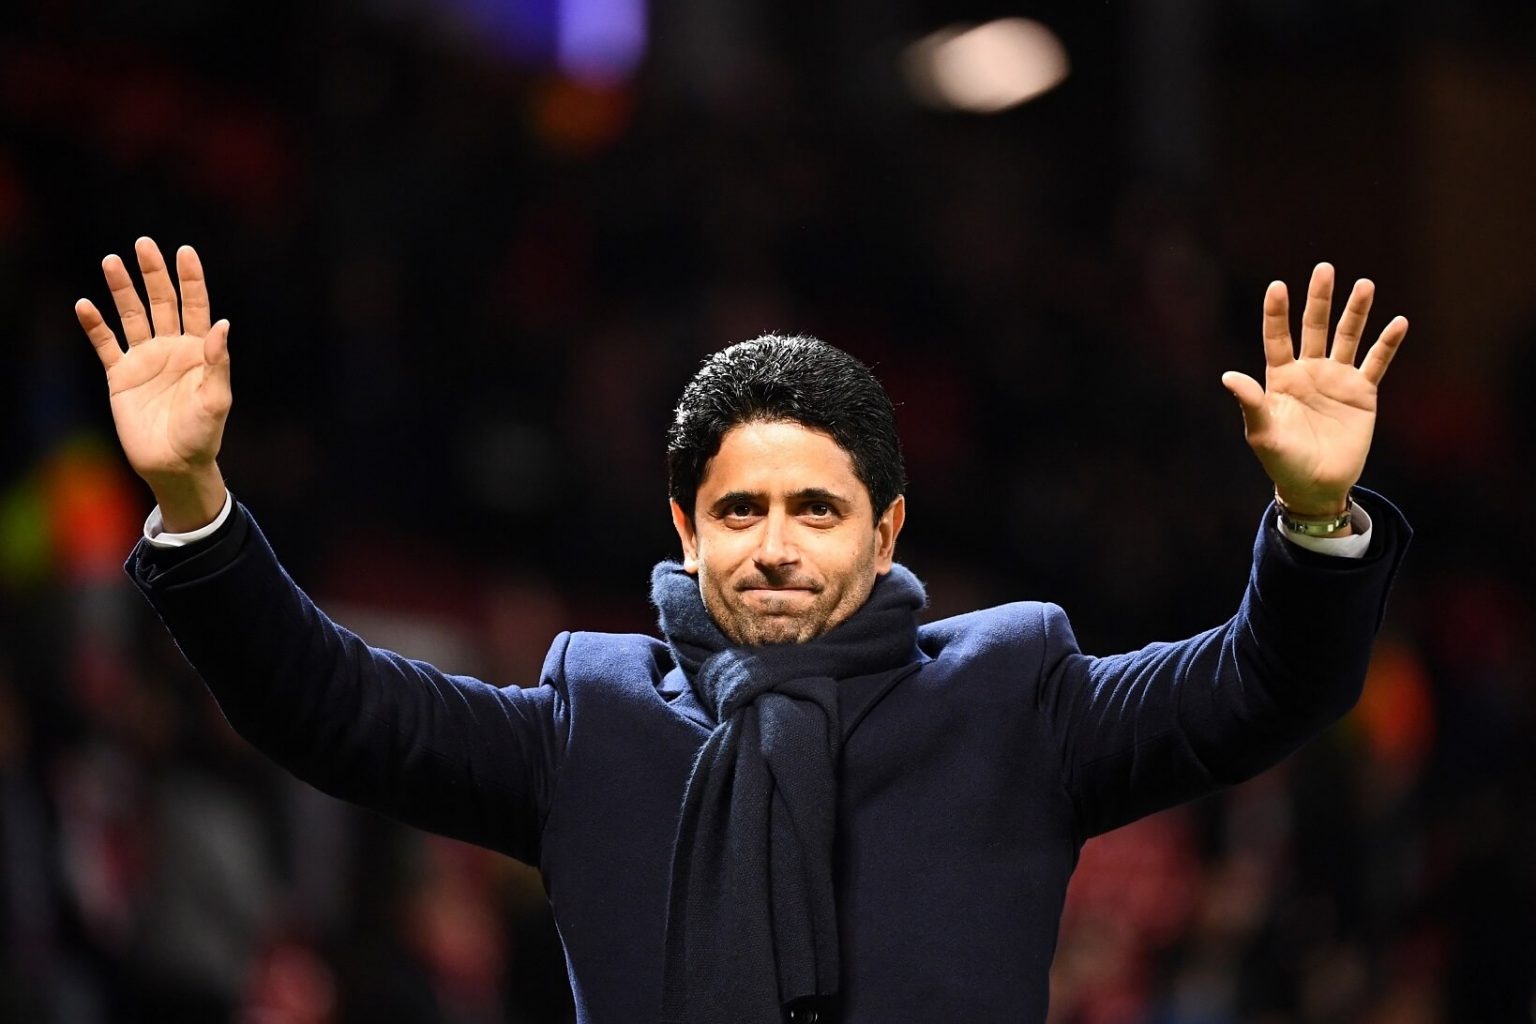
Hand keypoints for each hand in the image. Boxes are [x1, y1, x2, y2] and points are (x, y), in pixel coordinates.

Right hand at [76, 238, 231, 529]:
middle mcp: (172, 348)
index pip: (196, 306)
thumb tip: (222, 324)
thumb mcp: (216, 399)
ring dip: (122, 290)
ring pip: (132, 316)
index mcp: (199, 351)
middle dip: (154, 274)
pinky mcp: (121, 375)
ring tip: (111, 261)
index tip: (185, 251)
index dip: (191, 279)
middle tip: (144, 244)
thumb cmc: (202, 434)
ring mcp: (145, 359)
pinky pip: (105, 344)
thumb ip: (218, 363)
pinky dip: (95, 325)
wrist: (173, 464)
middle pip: (162, 302)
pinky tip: (84, 304)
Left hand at [1221, 262, 1407, 516]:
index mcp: (1280, 379)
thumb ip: (1251, 403)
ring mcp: (1337, 380)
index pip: (1277, 338)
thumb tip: (1228, 376)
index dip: (1277, 313)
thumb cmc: (1282, 462)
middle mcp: (1309, 372)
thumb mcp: (1262, 433)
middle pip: (1315, 328)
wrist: (1316, 486)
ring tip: (1364, 284)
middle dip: (1319, 299)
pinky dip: (1387, 344)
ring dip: (1356, 312)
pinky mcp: (1363, 393)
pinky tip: (1398, 322)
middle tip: (1324, 269)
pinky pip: (1376, 363)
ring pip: (1348, 338)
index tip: (1277, 285)